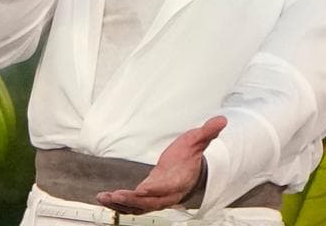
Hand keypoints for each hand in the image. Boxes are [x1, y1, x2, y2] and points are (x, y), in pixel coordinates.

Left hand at [97, 116, 226, 214]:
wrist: (188, 171)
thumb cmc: (189, 156)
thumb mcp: (198, 140)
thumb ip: (207, 132)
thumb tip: (221, 120)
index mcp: (179, 181)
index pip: (167, 187)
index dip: (155, 190)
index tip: (142, 189)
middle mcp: (167, 194)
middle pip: (149, 202)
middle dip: (132, 201)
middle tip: (115, 196)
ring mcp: (155, 198)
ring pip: (137, 207)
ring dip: (120, 204)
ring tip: (104, 198)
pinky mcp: (145, 198)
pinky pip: (131, 205)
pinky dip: (118, 204)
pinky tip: (104, 198)